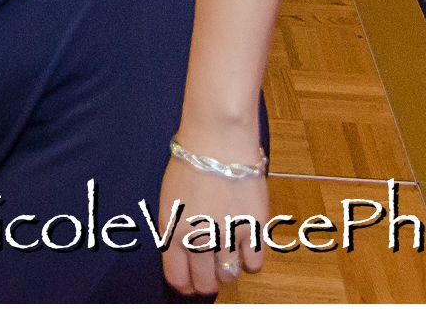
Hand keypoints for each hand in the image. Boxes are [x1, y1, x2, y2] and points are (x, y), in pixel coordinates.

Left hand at [160, 152, 268, 294]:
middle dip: (208, 283)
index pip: (178, 277)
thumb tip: (184, 258)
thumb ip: (175, 229)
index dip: (186, 286)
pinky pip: (255, 263)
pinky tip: (247, 247)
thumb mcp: (170, 199)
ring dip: (229, 273)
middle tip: (213, 276)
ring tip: (230, 259)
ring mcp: (227, 234)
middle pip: (205, 282)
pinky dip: (252, 261)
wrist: (218, 140)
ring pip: (230, 276)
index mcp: (172, 230)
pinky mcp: (253, 227)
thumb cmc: (191, 162)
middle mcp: (198, 237)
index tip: (190, 286)